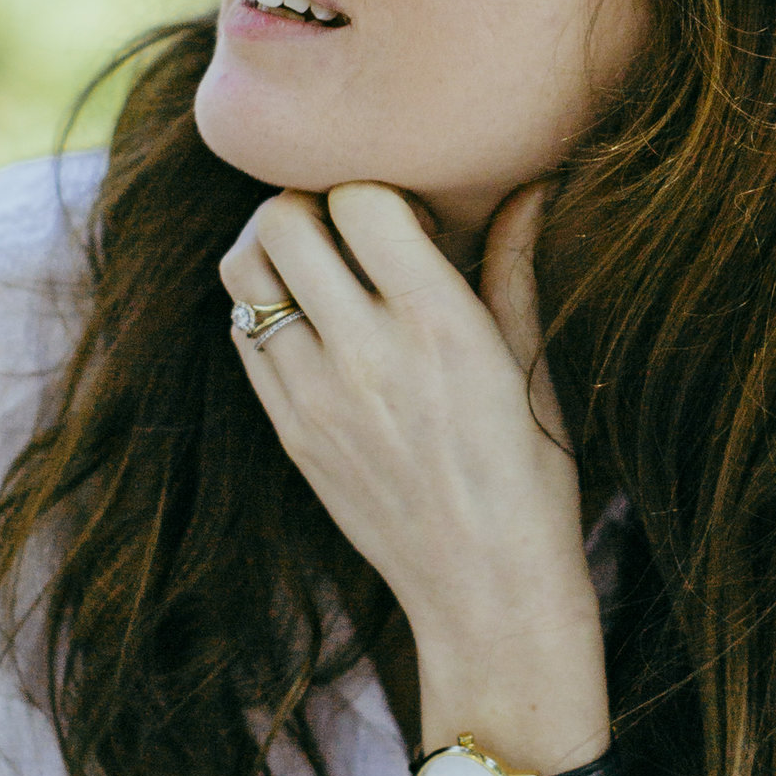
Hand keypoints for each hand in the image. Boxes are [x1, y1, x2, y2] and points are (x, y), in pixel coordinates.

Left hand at [219, 183, 606, 754]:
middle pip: (283, 221)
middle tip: (344, 227)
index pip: (361, 198)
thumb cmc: (529, 474)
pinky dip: (264, 309)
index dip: (376, 188)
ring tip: (316, 267)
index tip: (407, 217)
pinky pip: (244, 335)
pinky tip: (311, 324)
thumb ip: (515, 266)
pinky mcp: (289, 431)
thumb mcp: (531, 363)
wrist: (484, 590)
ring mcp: (316, 395)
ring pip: (244, 272)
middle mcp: (367, 351)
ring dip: (272, 249)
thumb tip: (530, 185)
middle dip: (311, 203)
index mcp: (439, 323)